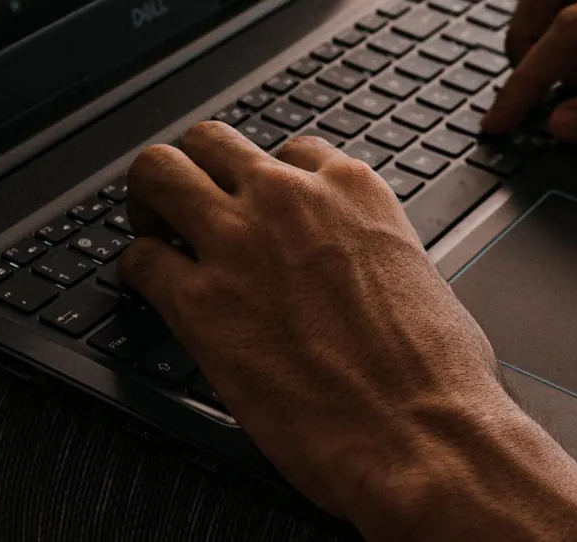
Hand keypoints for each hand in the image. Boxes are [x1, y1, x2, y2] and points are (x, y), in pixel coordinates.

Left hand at [118, 123, 576, 540]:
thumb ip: (371, 250)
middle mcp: (289, 199)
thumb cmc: (438, 375)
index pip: (290, 153)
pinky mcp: (198, 302)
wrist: (423, 434)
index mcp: (353, 190)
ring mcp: (238, 243)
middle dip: (195, 170)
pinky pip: (139, 260)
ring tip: (153, 232)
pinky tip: (150, 291)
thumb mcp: (418, 278)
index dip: (268, 185)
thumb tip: (356, 267)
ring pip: (158, 171)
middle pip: (210, 142)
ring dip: (149, 200)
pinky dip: (137, 272)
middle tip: (189, 207)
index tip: (260, 212)